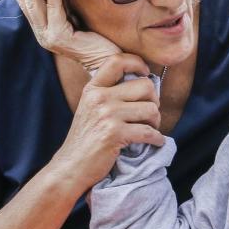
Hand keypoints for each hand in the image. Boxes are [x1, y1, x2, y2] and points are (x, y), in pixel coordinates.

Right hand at [14, 0, 120, 70]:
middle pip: (24, 0)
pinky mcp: (60, 38)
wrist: (107, 62)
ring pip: (34, 4)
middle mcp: (41, 33)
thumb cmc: (95, 38)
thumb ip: (61, 2)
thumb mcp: (73, 16)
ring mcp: (48, 37)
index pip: (25, 0)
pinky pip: (54, 10)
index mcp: (42, 28)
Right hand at [51, 54, 165, 187]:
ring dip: (156, 122)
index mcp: (93, 89)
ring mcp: (107, 115)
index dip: (137, 63)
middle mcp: (99, 98)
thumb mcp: (90, 109)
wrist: (71, 167)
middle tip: (150, 114)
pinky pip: (149, 131)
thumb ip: (108, 94)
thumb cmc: (85, 140)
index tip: (146, 73)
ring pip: (151, 109)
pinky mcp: (115, 134)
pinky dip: (157, 138)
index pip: (117, 61)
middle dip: (154, 101)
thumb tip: (143, 83)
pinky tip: (155, 142)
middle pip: (145, 85)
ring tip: (150, 129)